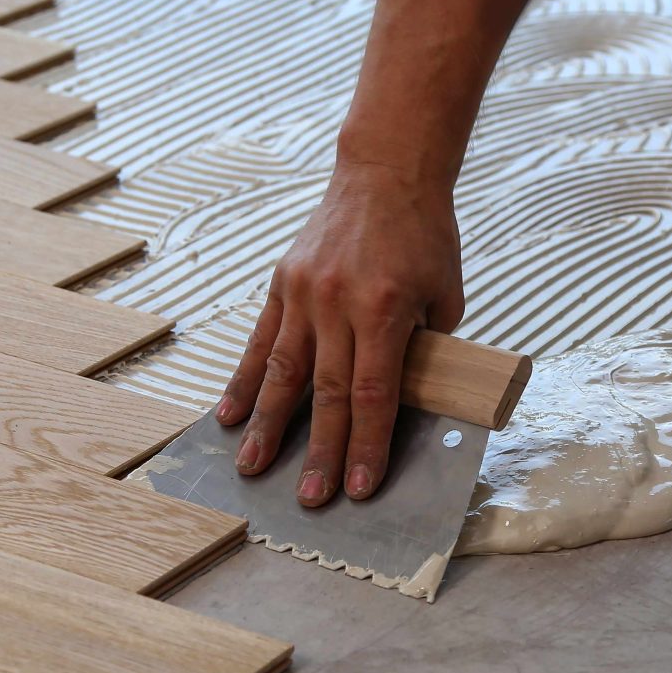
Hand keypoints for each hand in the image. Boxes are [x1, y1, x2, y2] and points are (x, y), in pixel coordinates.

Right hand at [217, 159, 462, 503]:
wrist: (386, 173)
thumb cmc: (425, 237)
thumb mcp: (443, 295)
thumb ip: (422, 348)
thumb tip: (404, 403)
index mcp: (383, 308)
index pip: (373, 393)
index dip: (366, 444)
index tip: (360, 487)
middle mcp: (336, 303)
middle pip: (326, 393)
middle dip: (318, 451)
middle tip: (310, 499)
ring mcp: (303, 293)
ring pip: (282, 372)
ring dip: (265, 426)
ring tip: (251, 468)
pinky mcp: (282, 283)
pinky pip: (260, 341)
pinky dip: (244, 381)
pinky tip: (228, 415)